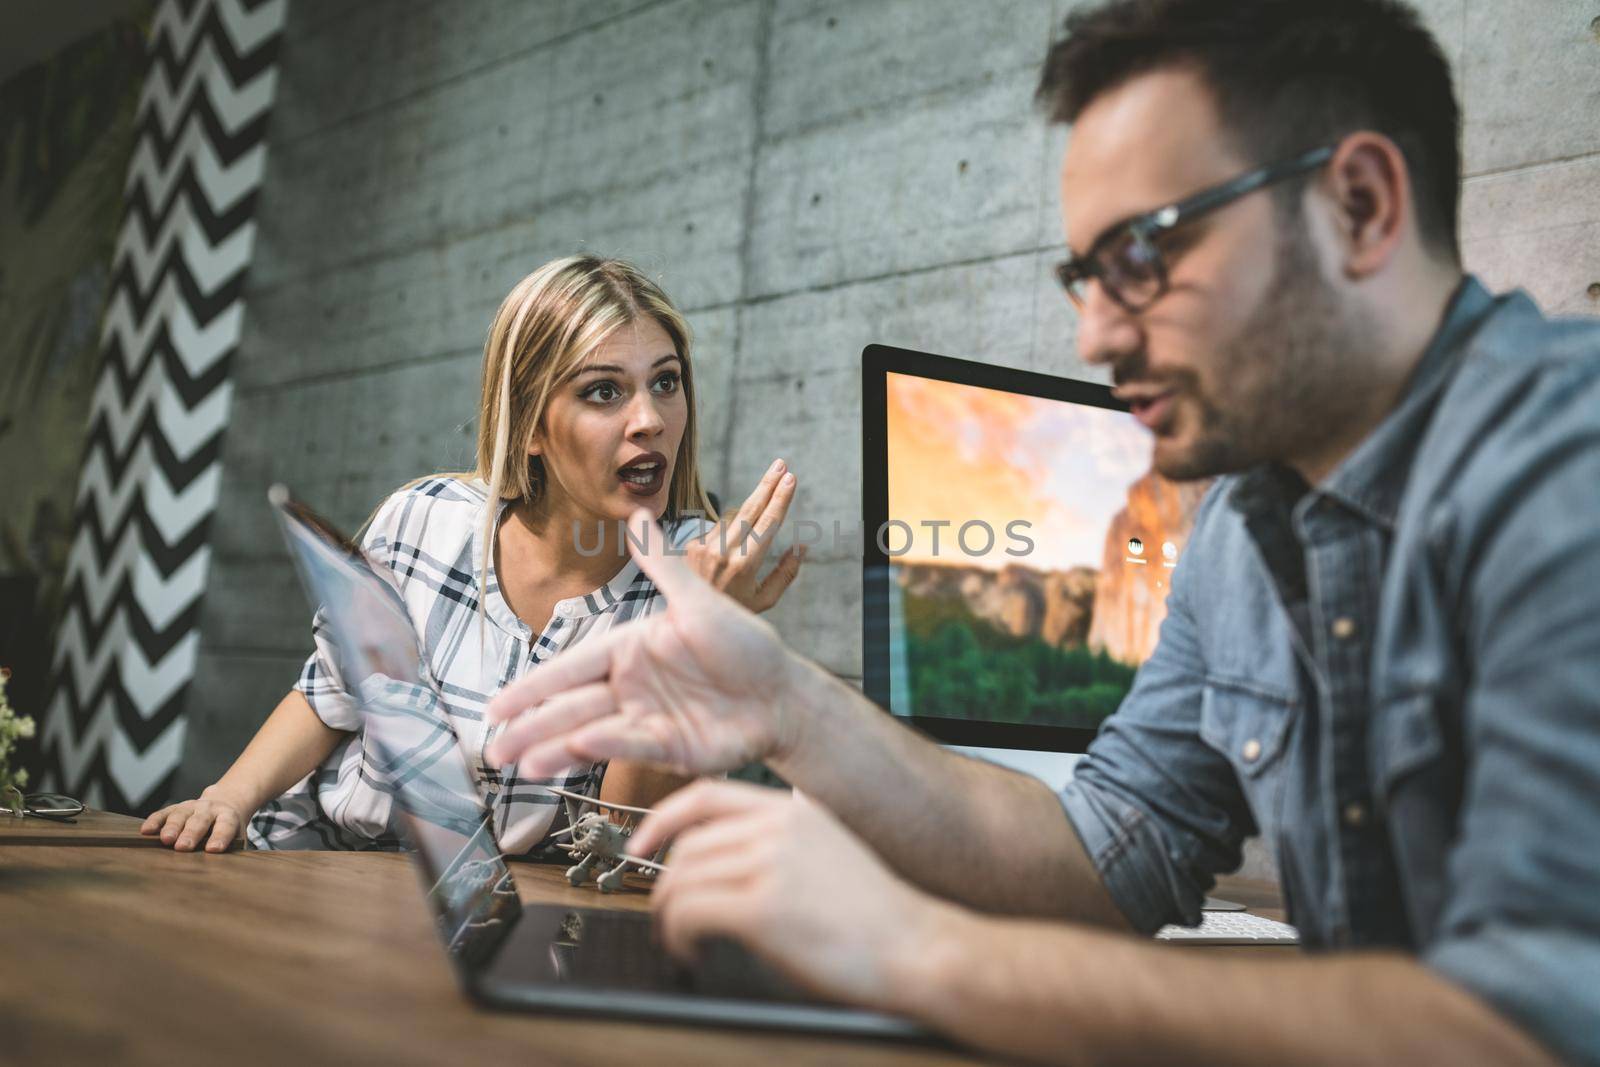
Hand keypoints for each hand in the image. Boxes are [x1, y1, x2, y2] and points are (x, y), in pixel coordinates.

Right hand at [139, 785, 249, 851]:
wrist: (225, 802)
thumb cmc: (228, 829)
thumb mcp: (237, 837)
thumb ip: (234, 851)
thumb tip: (230, 873)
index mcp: (228, 816)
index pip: (226, 826)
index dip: (220, 837)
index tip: (214, 849)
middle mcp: (209, 809)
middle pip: (200, 821)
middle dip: (191, 834)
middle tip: (184, 847)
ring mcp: (191, 806)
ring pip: (180, 815)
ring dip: (172, 828)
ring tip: (166, 840)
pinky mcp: (175, 808)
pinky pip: (162, 813)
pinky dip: (154, 821)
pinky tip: (146, 831)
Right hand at [485, 510, 804, 777]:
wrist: (783, 694)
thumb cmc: (746, 645)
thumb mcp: (701, 602)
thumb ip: (664, 566)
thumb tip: (637, 516)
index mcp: (631, 649)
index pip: (572, 667)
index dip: (534, 688)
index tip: (497, 706)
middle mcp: (632, 685)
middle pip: (570, 707)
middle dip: (529, 727)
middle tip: (493, 750)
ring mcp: (646, 718)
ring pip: (588, 733)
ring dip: (553, 748)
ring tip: (521, 764)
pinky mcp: (666, 748)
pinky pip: (625, 747)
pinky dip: (597, 750)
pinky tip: (570, 756)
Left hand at [632, 780, 943, 1008]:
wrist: (918, 947)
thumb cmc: (878, 916)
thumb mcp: (830, 854)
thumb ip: (782, 846)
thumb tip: (727, 865)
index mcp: (793, 812)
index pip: (706, 795)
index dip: (662, 818)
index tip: (642, 843)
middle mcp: (778, 830)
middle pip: (686, 845)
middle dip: (664, 884)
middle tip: (667, 915)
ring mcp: (770, 866)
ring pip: (681, 879)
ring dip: (669, 915)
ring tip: (681, 940)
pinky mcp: (763, 908)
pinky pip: (689, 912)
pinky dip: (677, 936)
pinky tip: (691, 951)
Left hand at [685, 458, 803, 613]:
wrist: (690, 619)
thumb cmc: (734, 611)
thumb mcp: (765, 600)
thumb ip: (786, 573)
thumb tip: (801, 546)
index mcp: (745, 565)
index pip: (768, 523)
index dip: (781, 498)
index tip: (791, 479)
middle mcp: (724, 552)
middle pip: (751, 509)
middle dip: (768, 484)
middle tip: (781, 464)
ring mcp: (705, 546)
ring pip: (735, 516)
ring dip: (753, 504)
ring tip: (772, 483)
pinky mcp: (692, 544)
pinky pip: (719, 528)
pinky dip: (732, 528)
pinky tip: (734, 542)